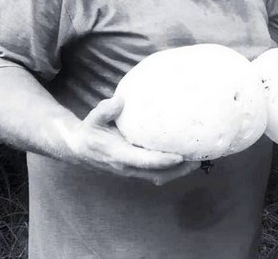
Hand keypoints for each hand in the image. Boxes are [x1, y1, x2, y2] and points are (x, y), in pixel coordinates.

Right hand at [64, 96, 201, 184]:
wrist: (79, 149)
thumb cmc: (90, 131)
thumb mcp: (92, 119)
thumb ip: (104, 111)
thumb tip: (118, 101)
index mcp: (119, 155)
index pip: (145, 162)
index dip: (163, 161)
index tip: (181, 156)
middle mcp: (128, 167)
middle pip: (158, 174)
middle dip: (179, 170)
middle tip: (199, 159)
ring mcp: (132, 171)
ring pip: (159, 176)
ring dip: (178, 171)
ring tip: (198, 160)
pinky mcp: (135, 169)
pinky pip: (156, 173)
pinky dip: (171, 169)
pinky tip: (185, 159)